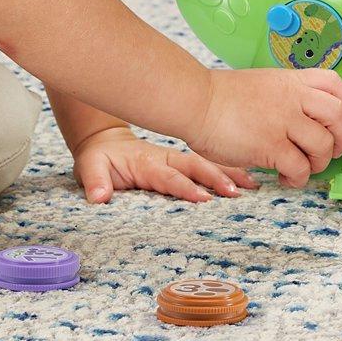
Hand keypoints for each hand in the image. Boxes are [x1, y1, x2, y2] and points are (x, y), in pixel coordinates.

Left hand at [71, 124, 256, 205]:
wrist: (105, 142)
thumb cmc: (99, 159)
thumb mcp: (89, 168)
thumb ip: (94, 182)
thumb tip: (99, 197)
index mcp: (146, 162)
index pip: (169, 176)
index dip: (186, 186)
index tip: (204, 198)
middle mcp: (166, 158)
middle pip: (196, 166)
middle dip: (216, 178)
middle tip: (236, 193)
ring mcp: (176, 159)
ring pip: (207, 164)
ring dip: (229, 173)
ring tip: (253, 185)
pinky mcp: (183, 163)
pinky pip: (209, 165)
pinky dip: (229, 170)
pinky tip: (249, 180)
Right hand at [195, 65, 341, 187]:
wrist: (195, 102)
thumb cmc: (221, 98)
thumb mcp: (263, 85)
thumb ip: (286, 98)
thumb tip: (304, 122)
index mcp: (291, 81)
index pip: (336, 84)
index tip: (341, 121)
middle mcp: (293, 98)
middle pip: (338, 116)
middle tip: (330, 152)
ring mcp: (283, 121)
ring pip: (323, 145)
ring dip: (319, 163)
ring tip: (303, 168)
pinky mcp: (271, 146)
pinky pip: (300, 168)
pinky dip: (298, 178)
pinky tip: (285, 178)